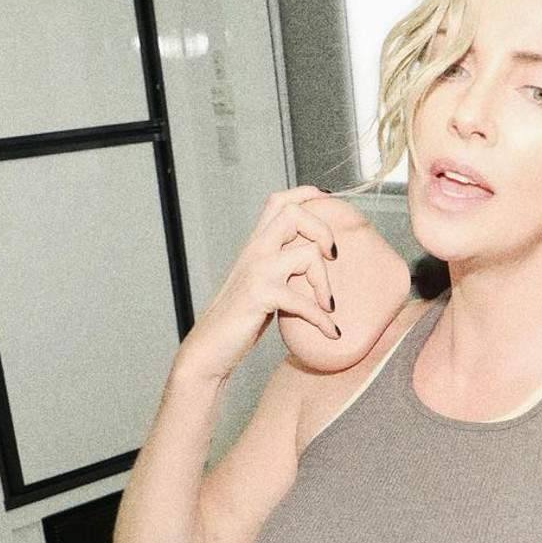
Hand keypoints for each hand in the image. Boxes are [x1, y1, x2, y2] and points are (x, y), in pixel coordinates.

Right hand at [173, 185, 339, 382]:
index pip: (279, 201)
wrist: (208, 348)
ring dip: (325, 283)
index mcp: (256, 245)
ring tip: (327, 305)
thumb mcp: (260, 281)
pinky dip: (321, 319)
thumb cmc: (238, 317)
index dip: (307, 194)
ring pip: (307, 253)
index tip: (328, 201)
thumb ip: (280, 264)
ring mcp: (257, 271)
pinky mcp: (260, 296)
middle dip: (322, 230)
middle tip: (332, 256)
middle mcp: (255, 251)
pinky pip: (303, 301)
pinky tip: (330, 332)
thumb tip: (313, 259)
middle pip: (293, 213)